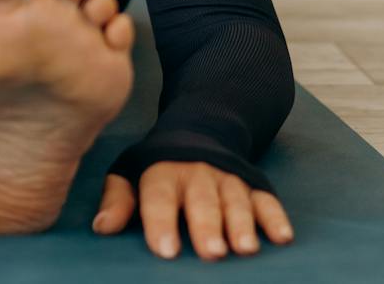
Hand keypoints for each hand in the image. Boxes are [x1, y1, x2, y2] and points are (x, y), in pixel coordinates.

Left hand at [93, 161, 293, 260]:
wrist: (198, 130)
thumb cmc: (157, 165)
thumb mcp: (130, 172)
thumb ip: (118, 200)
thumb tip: (102, 227)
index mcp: (163, 172)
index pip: (159, 197)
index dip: (161, 223)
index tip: (165, 249)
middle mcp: (197, 174)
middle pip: (202, 203)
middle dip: (207, 227)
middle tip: (211, 253)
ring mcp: (228, 178)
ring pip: (236, 202)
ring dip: (242, 225)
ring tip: (244, 249)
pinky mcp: (254, 185)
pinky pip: (267, 200)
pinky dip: (275, 218)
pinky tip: (282, 237)